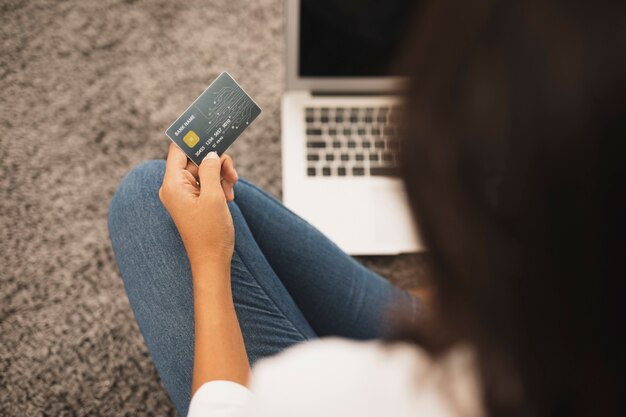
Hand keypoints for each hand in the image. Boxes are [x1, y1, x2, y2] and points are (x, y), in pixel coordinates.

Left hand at [159, 144, 237, 268]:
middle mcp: (174, 187)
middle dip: (215, 163)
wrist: (212, 260)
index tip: (208, 129)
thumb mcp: (213, 196)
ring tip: (230, 191)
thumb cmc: (210, 232)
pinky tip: (228, 197)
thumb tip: (210, 153)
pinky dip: (219, 186)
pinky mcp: (193, 201)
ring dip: (220, 176)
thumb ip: (210, 169)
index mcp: (173, 184)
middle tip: (231, 175)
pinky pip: (206, 183)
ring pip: (204, 170)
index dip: (193, 138)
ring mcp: (184, 194)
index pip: (178, 149)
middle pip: (195, 159)